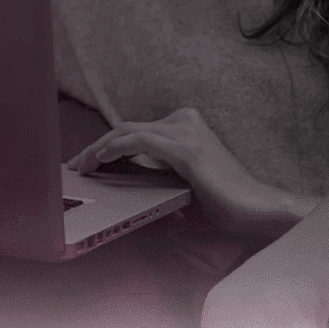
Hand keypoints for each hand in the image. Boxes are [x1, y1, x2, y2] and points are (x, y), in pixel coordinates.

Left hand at [67, 107, 310, 237]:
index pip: (137, 130)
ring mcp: (186, 131)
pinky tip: (99, 160)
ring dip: (98, 149)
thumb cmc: (223, 202)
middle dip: (96, 147)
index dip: (107, 144)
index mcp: (187, 124)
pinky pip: (138, 142)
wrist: (254, 207)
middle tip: (74, 165)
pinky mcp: (185, 147)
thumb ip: (159, 170)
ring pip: (127, 132)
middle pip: (127, 128)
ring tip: (80, 166)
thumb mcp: (183, 180)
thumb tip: (124, 174)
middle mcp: (186, 120)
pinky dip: (115, 149)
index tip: (87, 161)